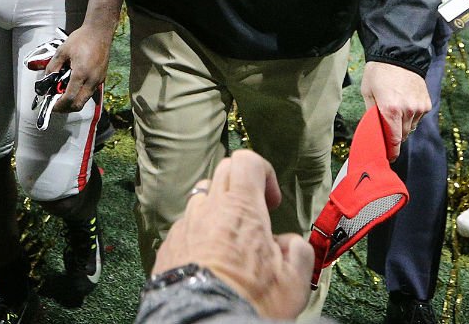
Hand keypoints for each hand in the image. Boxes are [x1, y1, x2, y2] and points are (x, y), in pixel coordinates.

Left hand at [46, 23, 110, 112]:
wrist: (100, 32)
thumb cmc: (82, 39)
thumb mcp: (63, 51)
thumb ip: (53, 66)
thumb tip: (46, 80)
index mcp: (81, 73)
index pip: (70, 98)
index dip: (59, 105)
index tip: (51, 105)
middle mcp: (92, 80)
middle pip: (79, 104)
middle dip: (66, 108)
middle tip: (56, 104)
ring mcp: (98, 80)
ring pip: (85, 100)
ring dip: (73, 101)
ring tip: (62, 95)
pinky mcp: (101, 78)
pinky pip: (90, 92)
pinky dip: (80, 95)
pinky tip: (73, 87)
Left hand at [152, 150, 313, 319]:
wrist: (203, 321)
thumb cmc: (247, 301)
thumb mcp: (294, 281)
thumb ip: (298, 251)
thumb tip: (291, 244)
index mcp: (241, 208)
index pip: (247, 161)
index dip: (263, 172)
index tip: (271, 201)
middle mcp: (208, 208)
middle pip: (223, 171)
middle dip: (242, 186)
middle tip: (255, 216)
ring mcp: (185, 224)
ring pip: (202, 198)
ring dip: (219, 211)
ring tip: (233, 242)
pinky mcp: (169, 243)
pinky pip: (186, 225)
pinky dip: (201, 233)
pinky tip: (211, 259)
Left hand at [361, 61, 430, 160]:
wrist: (398, 57)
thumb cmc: (378, 74)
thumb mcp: (367, 93)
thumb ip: (371, 114)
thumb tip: (375, 131)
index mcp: (390, 110)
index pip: (394, 140)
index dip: (391, 151)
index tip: (388, 157)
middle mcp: (408, 111)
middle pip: (402, 136)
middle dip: (394, 136)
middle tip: (386, 132)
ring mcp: (419, 108)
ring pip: (411, 127)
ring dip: (403, 125)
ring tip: (394, 111)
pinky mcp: (427, 104)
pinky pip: (418, 117)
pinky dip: (411, 116)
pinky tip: (404, 104)